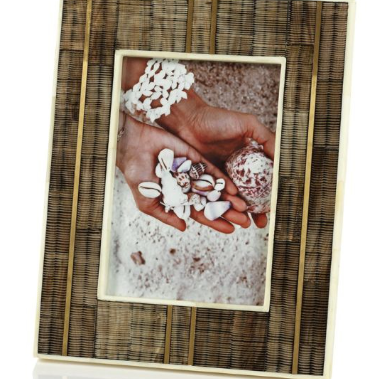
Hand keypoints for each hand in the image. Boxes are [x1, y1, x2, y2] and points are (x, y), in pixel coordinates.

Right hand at [116, 114, 249, 232]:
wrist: (132, 148)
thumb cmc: (136, 176)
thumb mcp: (148, 202)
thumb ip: (165, 215)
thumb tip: (184, 228)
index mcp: (177, 198)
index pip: (199, 213)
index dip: (214, 222)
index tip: (230, 230)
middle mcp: (187, 186)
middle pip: (211, 202)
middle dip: (227, 211)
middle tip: (245, 221)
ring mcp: (192, 172)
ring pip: (214, 187)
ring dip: (229, 197)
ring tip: (243, 207)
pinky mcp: (194, 158)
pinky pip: (210, 170)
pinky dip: (221, 180)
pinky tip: (233, 189)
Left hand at [159, 94, 275, 228]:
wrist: (188, 120)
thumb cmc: (217, 119)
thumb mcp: (248, 125)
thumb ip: (267, 139)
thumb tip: (285, 159)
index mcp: (246, 159)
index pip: (261, 181)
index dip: (269, 194)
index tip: (276, 206)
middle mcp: (233, 170)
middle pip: (247, 195)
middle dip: (255, 211)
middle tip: (262, 224)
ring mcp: (218, 177)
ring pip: (231, 199)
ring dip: (239, 213)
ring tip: (247, 225)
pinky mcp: (202, 182)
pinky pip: (214, 197)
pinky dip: (222, 208)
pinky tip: (231, 217)